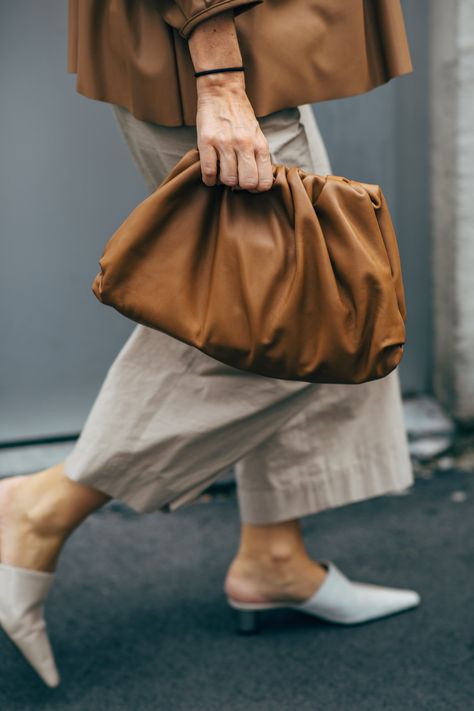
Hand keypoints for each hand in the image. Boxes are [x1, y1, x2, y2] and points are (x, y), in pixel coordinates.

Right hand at [195, 73, 273, 192]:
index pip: (264, 181)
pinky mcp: (207, 141)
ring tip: (222, 172)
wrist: (222, 92)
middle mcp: (245, 144)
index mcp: (260, 145)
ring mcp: (225, 142)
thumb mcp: (257, 135)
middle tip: (234, 178)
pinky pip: (209, 172)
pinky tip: (211, 174)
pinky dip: (209, 179)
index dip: (256, 188)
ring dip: (223, 181)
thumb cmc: (240, 118)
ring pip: (228, 180)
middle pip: (247, 183)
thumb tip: (259, 184)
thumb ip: (259, 157)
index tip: (248, 183)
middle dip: (240, 186)